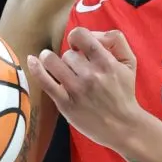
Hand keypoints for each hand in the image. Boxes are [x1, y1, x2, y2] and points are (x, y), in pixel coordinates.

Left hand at [27, 27, 147, 151]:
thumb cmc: (124, 92)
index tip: (77, 46)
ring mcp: (77, 90)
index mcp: (106, 62)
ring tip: (53, 63)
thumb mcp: (129, 62)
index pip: (81, 35)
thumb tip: (94, 34)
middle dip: (70, 58)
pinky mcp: (66, 104)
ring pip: (53, 62)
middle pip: (68, 53)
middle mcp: (91, 75)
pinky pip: (46, 82)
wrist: (123, 126)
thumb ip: (115, 41)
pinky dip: (36, 69)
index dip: (75, 37)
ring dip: (50, 59)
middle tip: (76, 68)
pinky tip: (32, 60)